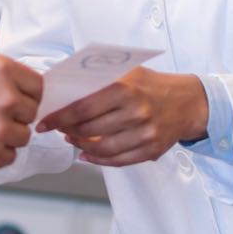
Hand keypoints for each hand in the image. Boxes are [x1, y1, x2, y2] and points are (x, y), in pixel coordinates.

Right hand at [0, 51, 42, 172]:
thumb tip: (18, 90)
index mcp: (0, 66)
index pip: (37, 85)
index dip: (26, 94)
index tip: (15, 100)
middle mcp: (6, 94)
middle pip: (31, 111)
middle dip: (14, 116)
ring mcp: (0, 126)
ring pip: (22, 136)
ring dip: (5, 136)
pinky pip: (8, 156)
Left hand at [36, 67, 208, 166]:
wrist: (188, 101)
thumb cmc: (151, 84)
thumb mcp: (127, 72)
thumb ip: (99, 80)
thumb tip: (63, 88)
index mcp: (125, 88)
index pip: (82, 107)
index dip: (59, 117)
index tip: (44, 122)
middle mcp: (135, 111)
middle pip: (90, 129)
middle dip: (68, 131)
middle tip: (57, 129)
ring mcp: (145, 133)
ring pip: (102, 149)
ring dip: (81, 146)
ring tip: (72, 139)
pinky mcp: (152, 150)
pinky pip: (119, 161)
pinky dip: (99, 161)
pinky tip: (88, 154)